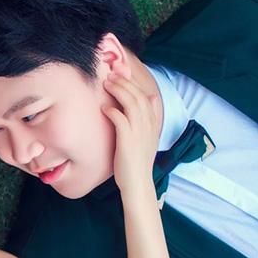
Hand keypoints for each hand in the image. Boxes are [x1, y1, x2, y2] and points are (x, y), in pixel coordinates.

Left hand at [102, 74, 159, 196]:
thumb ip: (145, 122)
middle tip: (110, 75)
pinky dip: (112, 111)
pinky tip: (104, 108)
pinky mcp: (128, 140)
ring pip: (131, 103)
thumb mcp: (145, 139)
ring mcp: (139, 132)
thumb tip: (144, 103)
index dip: (135, 83)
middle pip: (138, 95)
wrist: (137, 182)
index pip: (147, 96)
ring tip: (106, 84)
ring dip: (118, 90)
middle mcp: (149, 125)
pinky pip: (120, 119)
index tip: (122, 74)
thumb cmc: (136, 162)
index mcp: (154, 124)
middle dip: (124, 82)